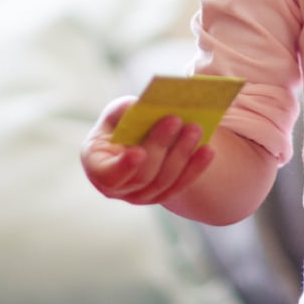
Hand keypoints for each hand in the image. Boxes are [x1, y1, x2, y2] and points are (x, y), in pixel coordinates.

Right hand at [81, 97, 216, 205]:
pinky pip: (180, 185)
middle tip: (176, 120)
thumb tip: (148, 107)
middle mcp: (116, 188)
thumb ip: (127, 111)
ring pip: (164, 181)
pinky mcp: (162, 196)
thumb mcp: (118, 112)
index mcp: (96, 165)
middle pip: (143, 174)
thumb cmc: (122, 123)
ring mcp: (139, 196)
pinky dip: (195, 167)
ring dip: (182, 154)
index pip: (108, 174)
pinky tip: (207, 149)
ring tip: (195, 129)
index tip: (138, 152)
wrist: (135, 140)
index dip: (123, 166)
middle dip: (160, 146)